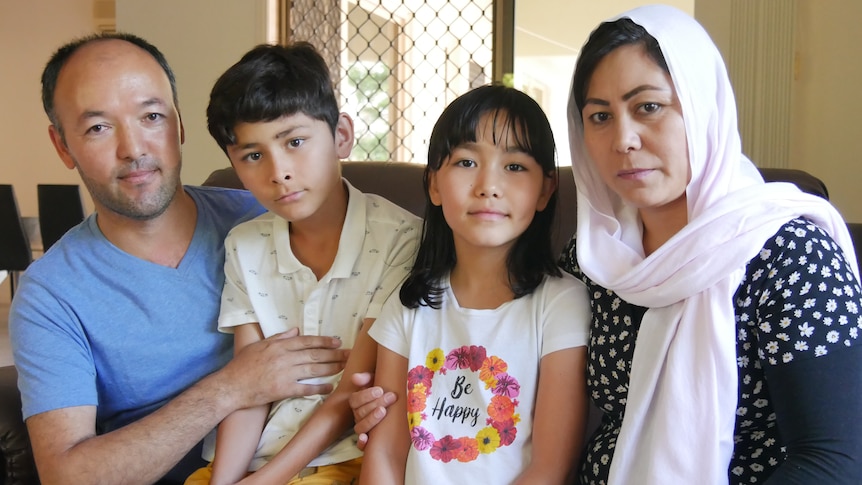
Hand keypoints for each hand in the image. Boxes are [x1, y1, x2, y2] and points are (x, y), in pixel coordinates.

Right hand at [221, 328, 347, 408]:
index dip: (324, 341)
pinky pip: (305, 388)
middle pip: (315, 354)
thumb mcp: (259, 345)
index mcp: (279, 345)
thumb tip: (295, 330)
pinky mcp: (283, 390)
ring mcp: (285, 374)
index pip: (307, 341)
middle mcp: (285, 358)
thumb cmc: (242, 365)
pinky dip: (319, 387)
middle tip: (349, 354)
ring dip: (332, 368)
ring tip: (345, 367)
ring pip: (314, 369)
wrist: (231, 386)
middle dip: (334, 354)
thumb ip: (279, 337)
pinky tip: (330, 387)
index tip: (337, 341)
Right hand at [348, 372, 396, 449]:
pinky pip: (361, 446)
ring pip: (360, 427)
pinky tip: (366, 438)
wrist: (396, 405)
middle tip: (390, 397)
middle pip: (360, 412)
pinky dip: (362, 443)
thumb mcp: (377, 382)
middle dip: (375, 404)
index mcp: (358, 402)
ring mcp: (362, 429)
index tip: (380, 390)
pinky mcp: (369, 441)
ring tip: (383, 411)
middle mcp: (358, 416)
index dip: (366, 395)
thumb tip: (355, 378)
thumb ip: (366, 378)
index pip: (355, 400)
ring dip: (370, 420)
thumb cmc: (386, 392)